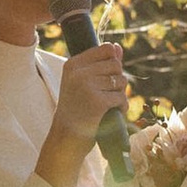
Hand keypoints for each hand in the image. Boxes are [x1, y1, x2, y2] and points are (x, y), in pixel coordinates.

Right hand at [40, 42, 129, 186]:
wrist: (65, 139)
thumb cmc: (76, 110)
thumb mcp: (83, 83)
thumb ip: (101, 64)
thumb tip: (117, 47)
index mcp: (73, 64)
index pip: (106, 49)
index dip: (113, 64)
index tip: (104, 80)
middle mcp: (78, 73)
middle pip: (116, 65)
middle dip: (118, 81)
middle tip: (106, 95)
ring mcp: (87, 86)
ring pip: (121, 81)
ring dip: (120, 95)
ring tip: (108, 105)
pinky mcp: (97, 102)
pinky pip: (121, 98)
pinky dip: (121, 107)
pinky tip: (112, 113)